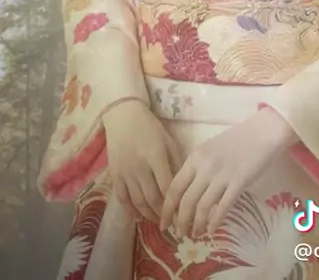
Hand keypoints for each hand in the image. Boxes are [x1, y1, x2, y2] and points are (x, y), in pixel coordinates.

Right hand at [103, 99, 181, 223]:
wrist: (123, 116)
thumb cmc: (150, 127)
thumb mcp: (168, 140)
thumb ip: (175, 162)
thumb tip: (183, 186)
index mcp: (155, 156)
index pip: (167, 187)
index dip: (175, 203)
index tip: (183, 214)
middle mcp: (139, 167)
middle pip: (153, 198)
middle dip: (164, 214)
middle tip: (173, 223)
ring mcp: (125, 172)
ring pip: (138, 201)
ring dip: (149, 215)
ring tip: (159, 221)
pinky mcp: (114, 175)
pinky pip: (122, 198)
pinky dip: (130, 210)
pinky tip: (139, 216)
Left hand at [160, 106, 295, 237]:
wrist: (261, 132)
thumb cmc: (235, 141)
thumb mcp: (208, 150)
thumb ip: (196, 169)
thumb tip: (184, 195)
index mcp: (194, 157)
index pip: (174, 187)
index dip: (167, 209)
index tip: (163, 223)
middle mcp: (205, 167)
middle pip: (186, 201)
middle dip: (180, 221)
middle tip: (180, 234)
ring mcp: (222, 175)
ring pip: (202, 207)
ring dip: (196, 225)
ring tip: (195, 234)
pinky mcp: (239, 182)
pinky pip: (223, 207)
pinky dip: (214, 221)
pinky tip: (211, 230)